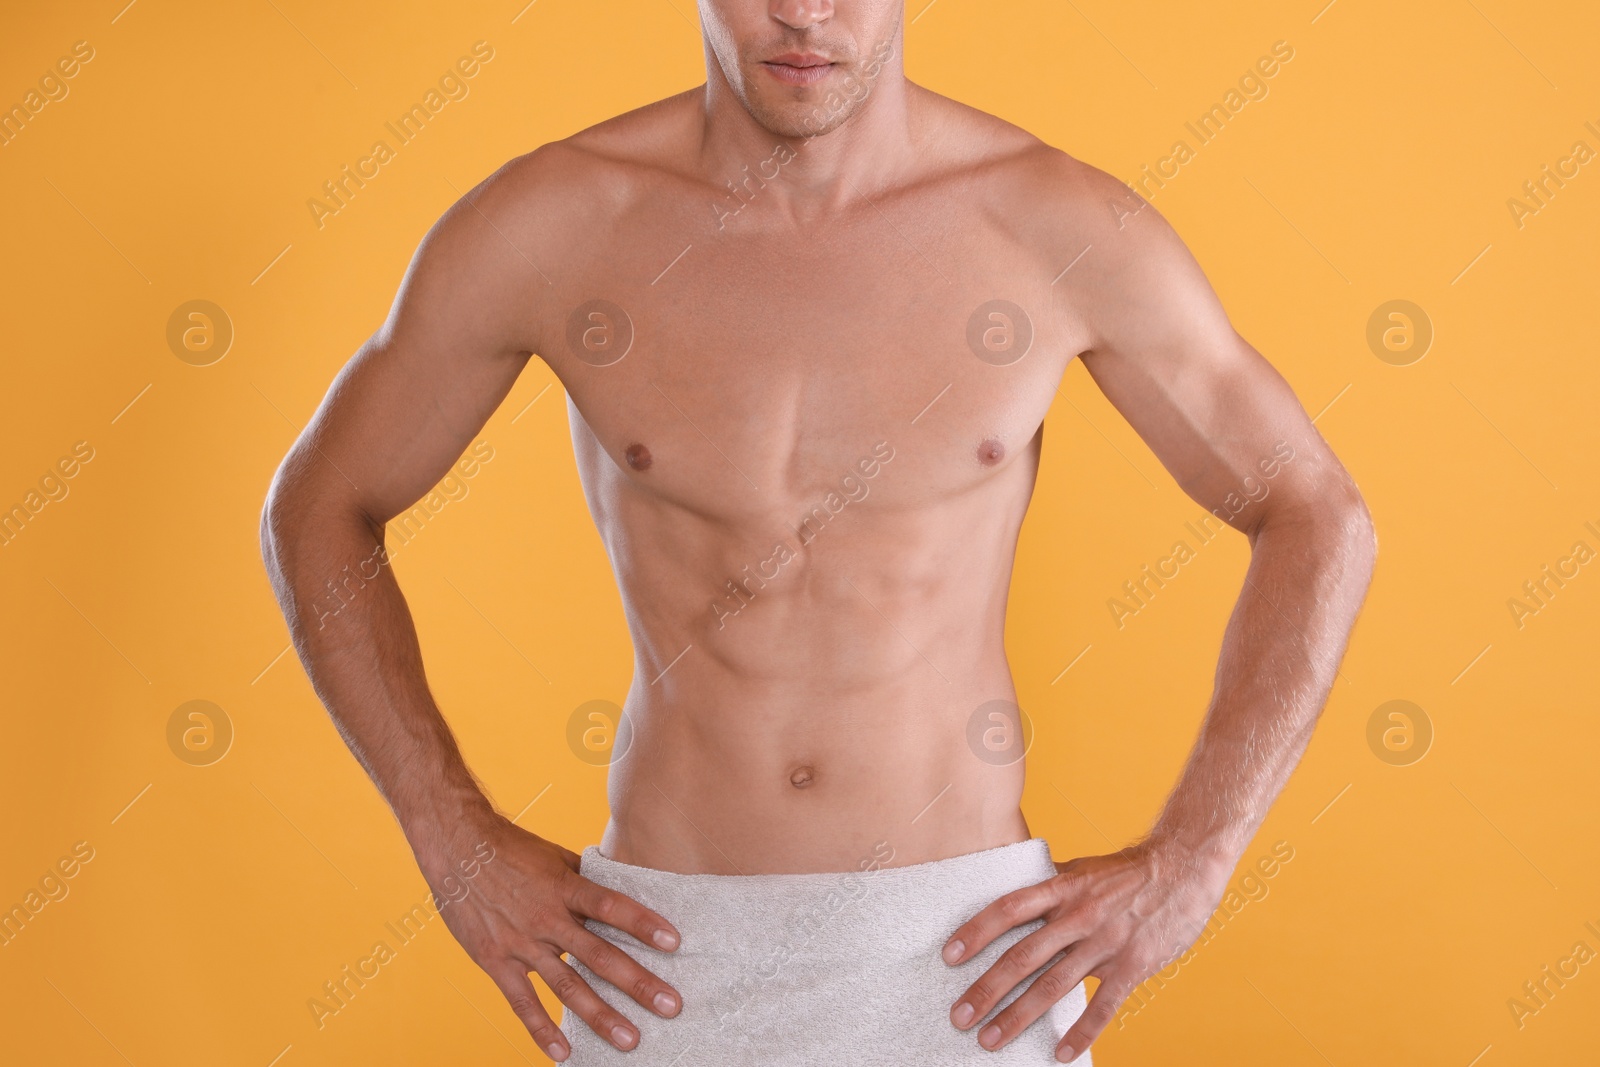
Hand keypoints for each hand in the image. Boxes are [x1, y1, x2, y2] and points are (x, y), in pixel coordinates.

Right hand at [417, 814, 683, 1061]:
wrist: (457, 846)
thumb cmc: (512, 849)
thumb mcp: (555, 856)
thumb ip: (586, 878)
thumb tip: (623, 887)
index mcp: (565, 886)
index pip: (611, 906)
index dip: (643, 922)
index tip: (675, 942)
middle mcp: (547, 917)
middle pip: (599, 954)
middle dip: (637, 982)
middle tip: (670, 1005)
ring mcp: (521, 943)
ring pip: (567, 985)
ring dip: (601, 1015)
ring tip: (631, 1040)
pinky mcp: (496, 961)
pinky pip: (522, 1002)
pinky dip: (541, 1029)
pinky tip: (564, 1053)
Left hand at [941, 838, 1230, 1061]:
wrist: (1186, 867)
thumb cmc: (1128, 872)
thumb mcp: (1084, 869)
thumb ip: (1051, 884)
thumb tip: (1013, 890)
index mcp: (1063, 887)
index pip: (1009, 909)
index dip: (976, 931)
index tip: (949, 955)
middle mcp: (1079, 915)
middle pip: (1022, 957)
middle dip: (986, 989)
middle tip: (958, 1016)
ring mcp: (1106, 942)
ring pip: (1052, 986)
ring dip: (1017, 1016)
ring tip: (990, 1039)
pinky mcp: (1133, 965)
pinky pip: (1102, 1006)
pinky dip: (1080, 1032)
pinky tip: (1060, 1054)